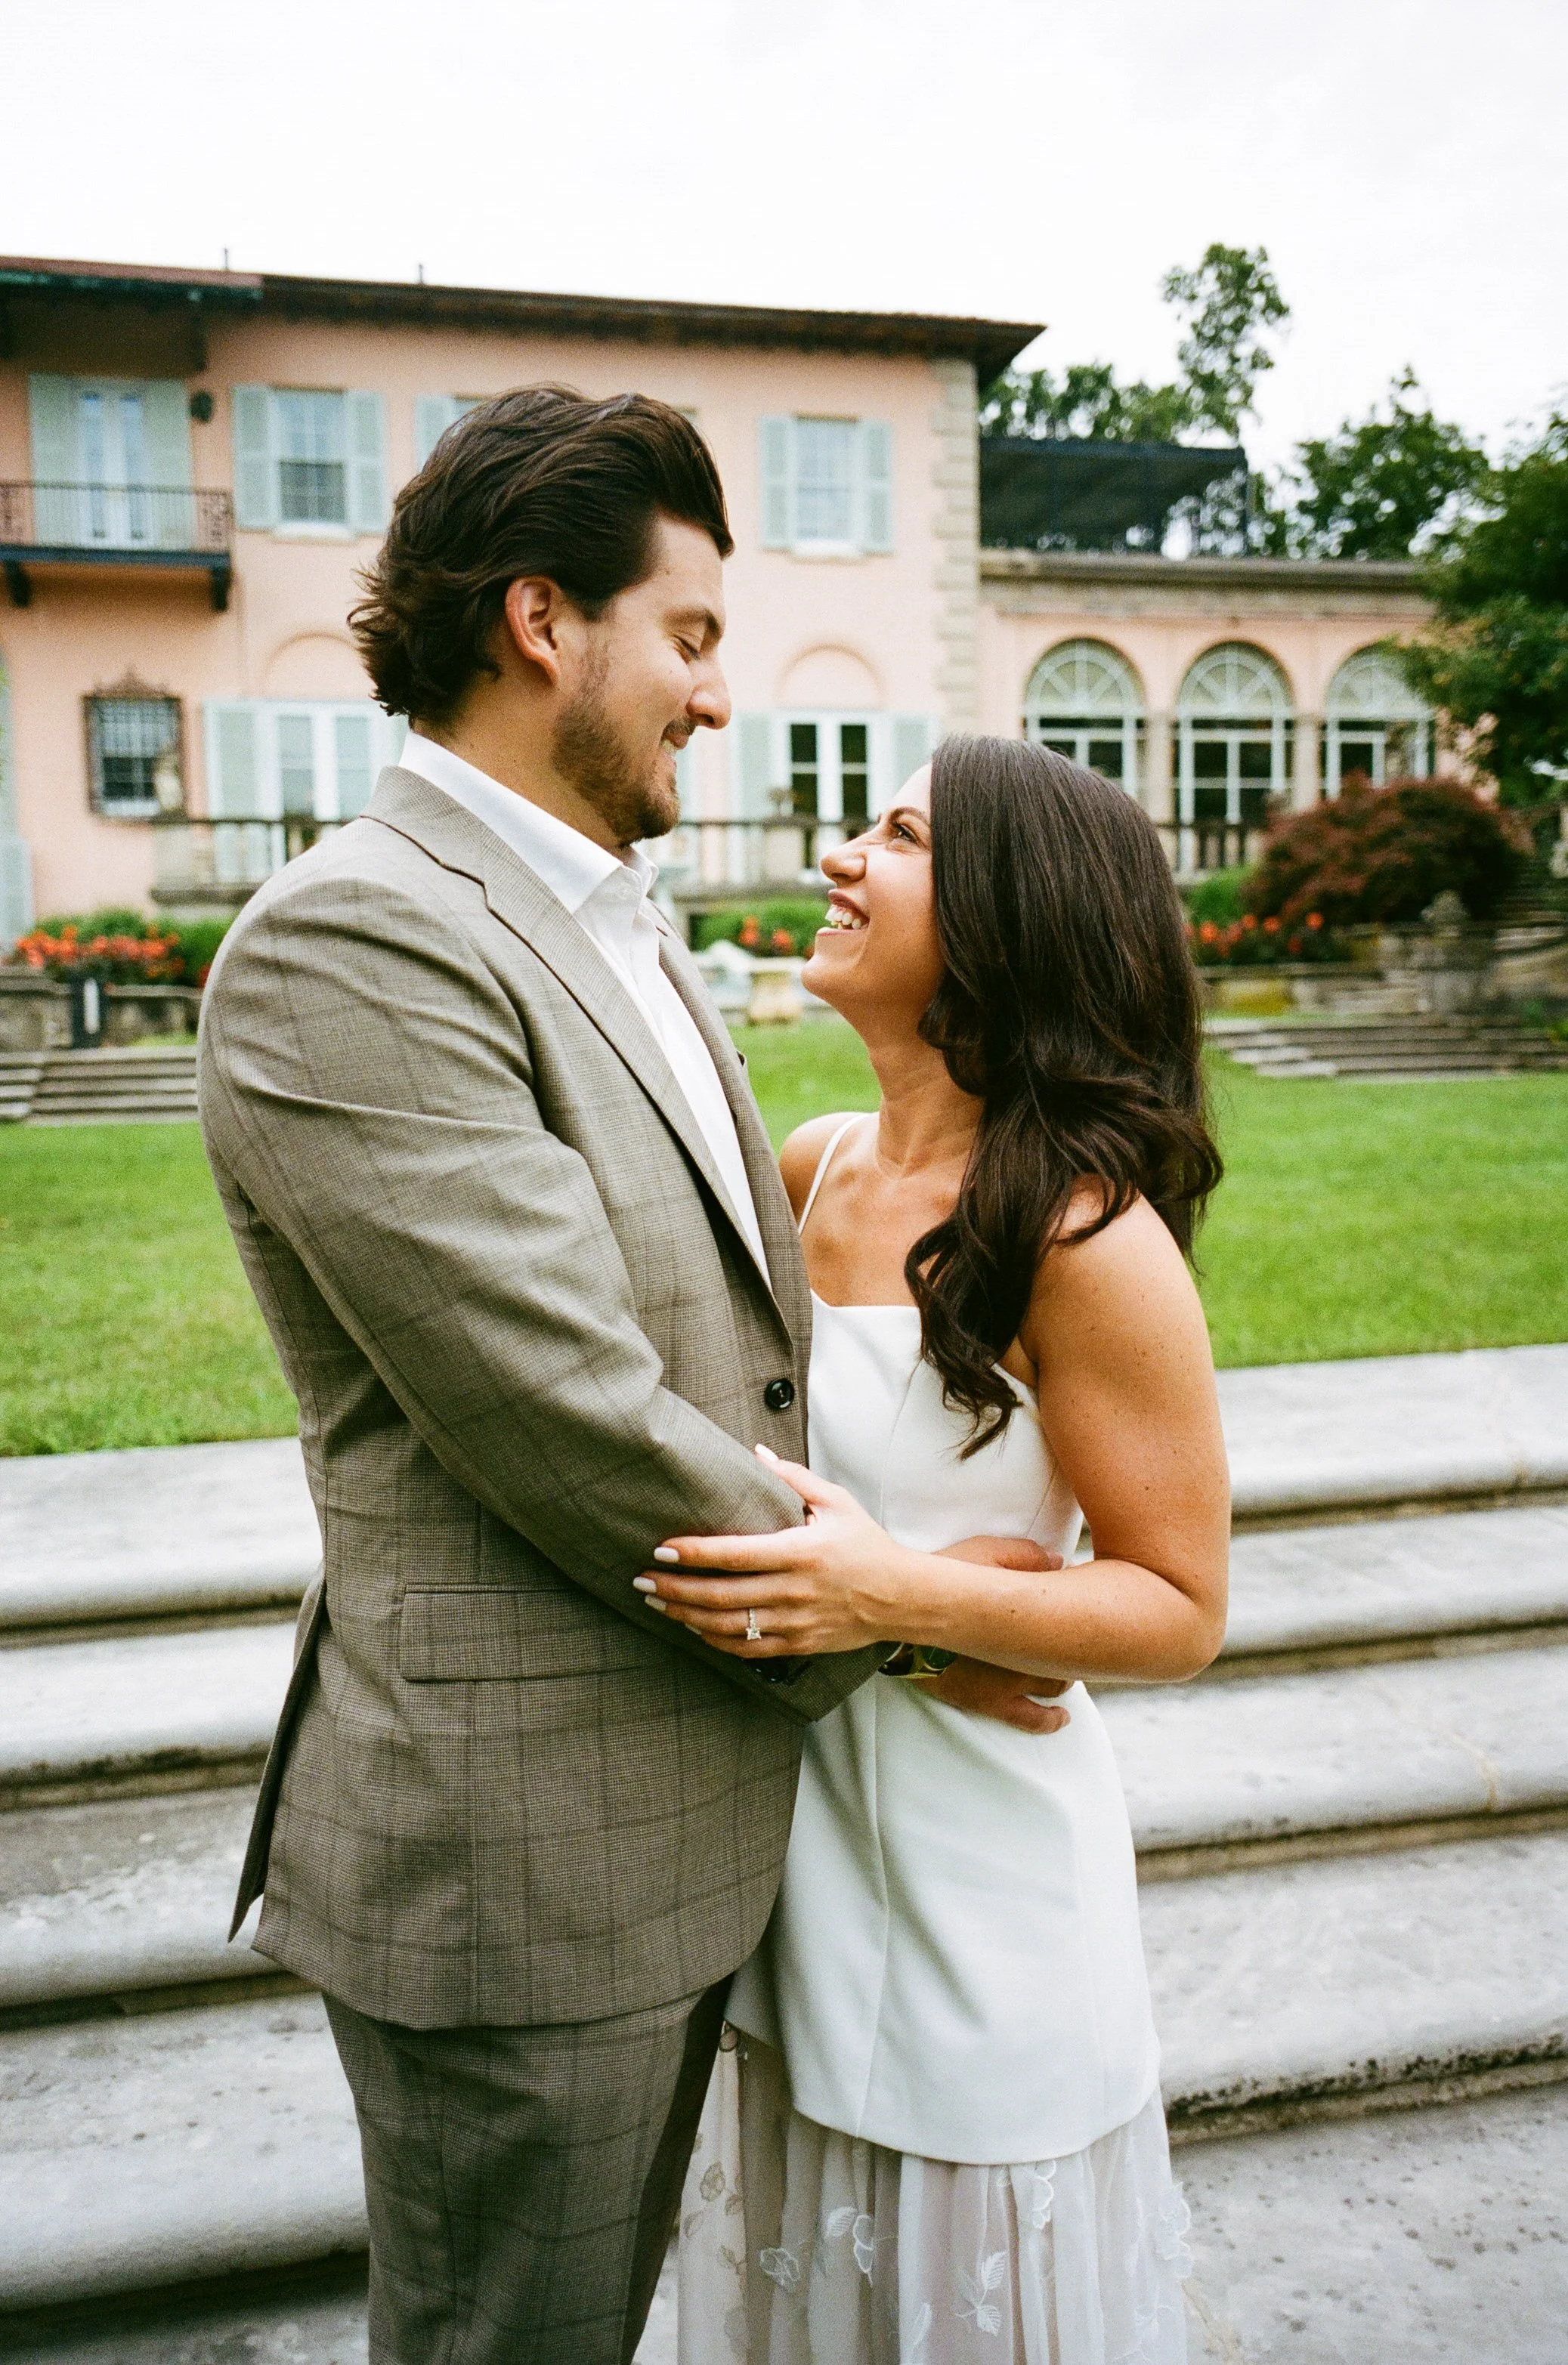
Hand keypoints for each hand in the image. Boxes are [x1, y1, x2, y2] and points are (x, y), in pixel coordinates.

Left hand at [636, 1458, 1073, 1672]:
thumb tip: (755, 1453)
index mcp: (801, 1552)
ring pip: (728, 1626)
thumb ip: (794, 1478)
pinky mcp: (799, 1645)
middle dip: (675, 1590)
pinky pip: (748, 1649)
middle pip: (721, 1595)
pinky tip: (693, 1628)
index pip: (735, 1554)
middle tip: (641, 1581)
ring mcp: (795, 1623)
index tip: (661, 1550)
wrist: (902, 1598)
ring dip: (686, 1617)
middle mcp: (794, 1591)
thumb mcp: (837, 1502)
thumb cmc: (866, 1544)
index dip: (693, 1553)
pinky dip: (715, 1640)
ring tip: (656, 1604)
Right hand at [925, 1536, 1071, 1733]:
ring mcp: (1010, 1683)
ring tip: (1062, 1662)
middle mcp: (1026, 1653)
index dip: (1077, 1600)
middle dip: (1073, 1639)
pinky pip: (1033, 1720)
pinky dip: (1052, 1719)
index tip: (1078, 1589)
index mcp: (1025, 1616)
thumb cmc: (937, 1583)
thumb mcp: (980, 1554)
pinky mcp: (989, 1704)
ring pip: (1056, 1685)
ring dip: (1065, 1673)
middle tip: (1071, 1628)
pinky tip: (1062, 1716)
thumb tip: (1058, 1560)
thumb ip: (1023, 1556)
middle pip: (1068, 1650)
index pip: (1067, 1611)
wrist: (898, 1624)